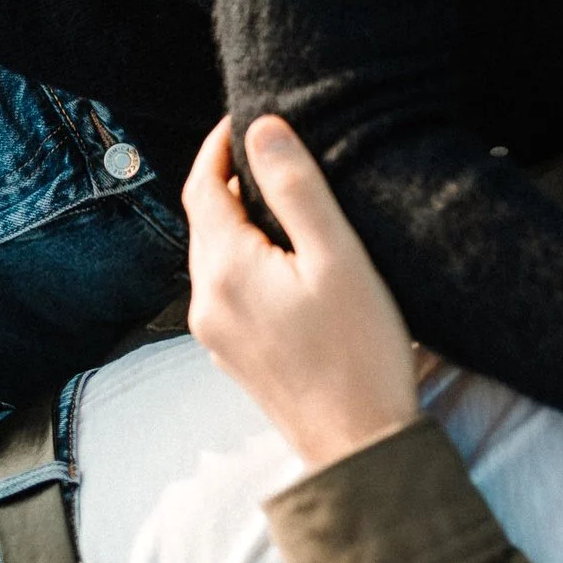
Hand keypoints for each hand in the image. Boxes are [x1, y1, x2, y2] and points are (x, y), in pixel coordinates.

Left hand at [183, 115, 422, 471]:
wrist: (358, 444)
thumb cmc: (360, 349)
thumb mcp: (338, 257)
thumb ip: (297, 188)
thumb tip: (262, 128)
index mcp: (224, 268)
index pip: (203, 185)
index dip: (220, 146)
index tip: (248, 117)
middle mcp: (206, 300)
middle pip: (205, 220)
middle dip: (230, 179)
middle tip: (273, 149)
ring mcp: (216, 333)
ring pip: (216, 256)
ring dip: (239, 220)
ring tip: (284, 198)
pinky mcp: (235, 355)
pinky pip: (229, 288)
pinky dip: (247, 257)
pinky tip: (287, 260)